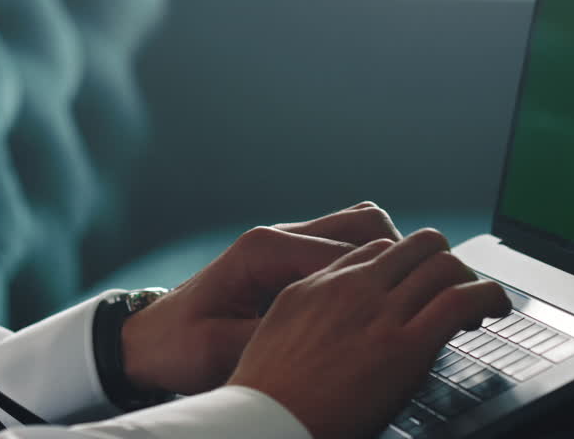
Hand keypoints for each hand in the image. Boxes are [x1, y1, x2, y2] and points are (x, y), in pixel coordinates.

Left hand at [120, 202, 401, 394]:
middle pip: (365, 223)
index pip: (348, 251)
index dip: (390, 277)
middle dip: (401, 256)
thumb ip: (275, 337)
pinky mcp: (290, 257)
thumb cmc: (180, 347)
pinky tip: (379, 299)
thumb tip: (329, 337)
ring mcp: (287, 242)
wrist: (148, 340)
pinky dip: (371, 264)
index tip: (421, 303)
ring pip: (360, 227)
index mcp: (265, 250)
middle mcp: (280, 236)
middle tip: (425, 296)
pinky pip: (346, 245)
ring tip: (407, 295)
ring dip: (388, 256)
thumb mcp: (222, 351)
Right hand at [228, 229, 511, 438]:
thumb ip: (314, 313)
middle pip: (416, 245)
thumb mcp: (278, 332)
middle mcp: (351, 289)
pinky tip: (495, 310)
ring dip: (469, 279)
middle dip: (443, 262)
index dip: (409, 264)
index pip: (379, 248)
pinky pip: (460, 300)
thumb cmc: (269, 396)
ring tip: (480, 306)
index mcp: (318, 284)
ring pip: (443, 263)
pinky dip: (489, 296)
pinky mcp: (404, 346)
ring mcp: (378, 313)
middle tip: (454, 291)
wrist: (264, 425)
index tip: (419, 286)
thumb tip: (340, 315)